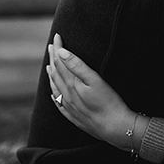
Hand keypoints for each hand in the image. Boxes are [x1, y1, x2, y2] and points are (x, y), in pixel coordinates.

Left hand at [46, 32, 136, 150]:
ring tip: (49, 66)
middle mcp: (66, 95)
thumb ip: (77, 66)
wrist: (114, 127)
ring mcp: (69, 106)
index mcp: (71, 84)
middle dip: (53, 58)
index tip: (57, 35)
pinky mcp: (73, 116)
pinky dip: (54, 95)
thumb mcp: (95, 80)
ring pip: (55, 87)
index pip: (60, 62)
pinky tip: (54, 94)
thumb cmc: (108, 102)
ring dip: (52, 74)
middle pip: (56, 73)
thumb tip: (61, 53)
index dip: (58, 48)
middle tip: (51, 45)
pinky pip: (58, 104)